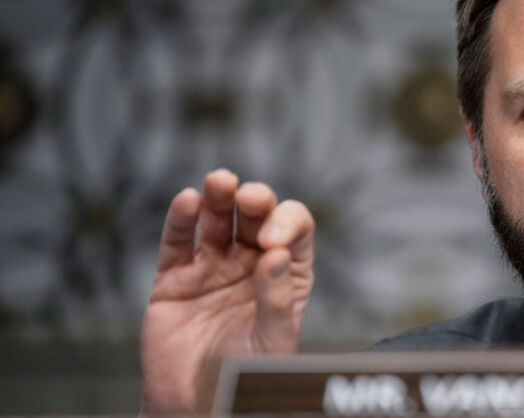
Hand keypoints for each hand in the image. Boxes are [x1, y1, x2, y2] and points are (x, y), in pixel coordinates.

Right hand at [140, 169, 314, 412]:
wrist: (194, 408)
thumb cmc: (244, 380)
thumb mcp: (273, 343)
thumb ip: (278, 301)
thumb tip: (276, 256)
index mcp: (285, 274)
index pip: (295, 231)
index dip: (288, 224)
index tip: (273, 243)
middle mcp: (251, 263)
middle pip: (256, 216)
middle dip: (255, 200)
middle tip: (250, 199)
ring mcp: (212, 267)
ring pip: (217, 220)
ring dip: (219, 196)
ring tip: (219, 182)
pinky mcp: (174, 279)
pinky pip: (178, 242)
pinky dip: (181, 219)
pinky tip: (188, 200)